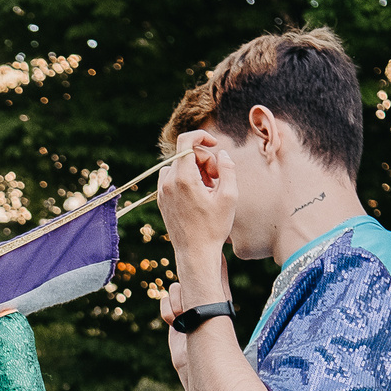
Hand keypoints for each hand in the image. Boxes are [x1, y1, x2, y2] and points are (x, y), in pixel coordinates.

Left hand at [157, 131, 237, 278]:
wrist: (195, 253)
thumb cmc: (214, 227)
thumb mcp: (229, 196)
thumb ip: (227, 169)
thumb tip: (221, 153)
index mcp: (184, 178)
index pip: (185, 141)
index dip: (201, 136)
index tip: (214, 144)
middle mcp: (168, 183)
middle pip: (185, 154)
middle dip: (204, 160)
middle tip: (217, 178)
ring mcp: (162, 192)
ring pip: (178, 166)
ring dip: (194, 170)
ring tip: (208, 188)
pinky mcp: (161, 201)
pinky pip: (172, 179)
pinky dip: (185, 180)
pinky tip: (198, 195)